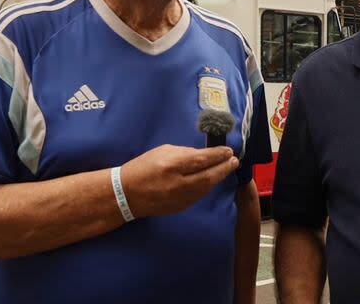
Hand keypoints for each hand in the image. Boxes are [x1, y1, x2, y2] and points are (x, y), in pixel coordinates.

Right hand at [120, 144, 238, 217]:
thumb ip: (185, 153)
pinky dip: (207, 187)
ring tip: (226, 169)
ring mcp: (179, 198)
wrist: (126, 194)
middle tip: (234, 161)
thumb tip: (204, 155)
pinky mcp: (180, 208)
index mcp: (171, 165)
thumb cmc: (143, 167)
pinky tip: (211, 180)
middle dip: (224, 168)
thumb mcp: (163, 152)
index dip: (218, 156)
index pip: (201, 160)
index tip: (229, 151)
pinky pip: (198, 196)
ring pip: (206, 188)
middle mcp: (177, 184)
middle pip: (209, 177)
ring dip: (218, 178)